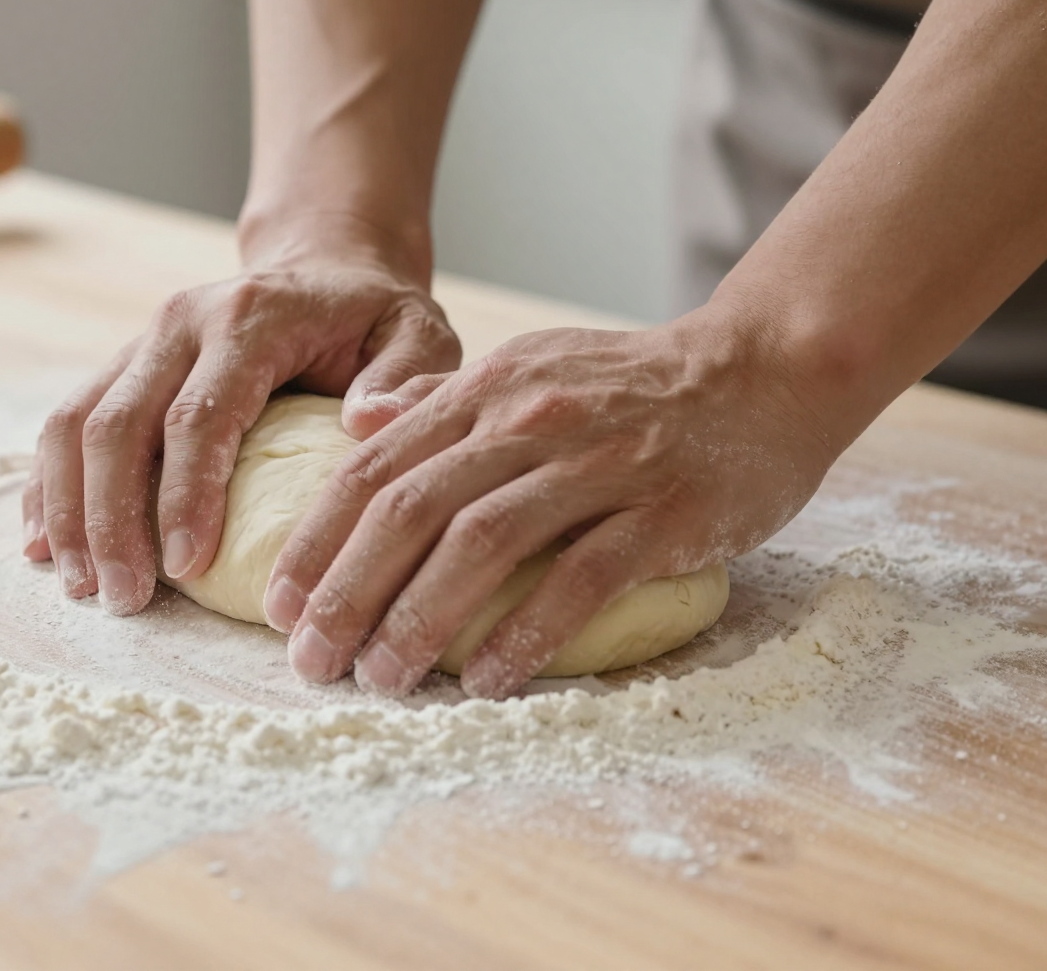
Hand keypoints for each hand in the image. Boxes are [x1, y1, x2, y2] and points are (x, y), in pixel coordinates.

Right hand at [21, 240, 460, 615]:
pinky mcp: (121, 365)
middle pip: (118, 424)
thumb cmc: (376, 320)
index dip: (185, 494)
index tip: (184, 569)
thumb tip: (366, 421)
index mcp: (249, 317)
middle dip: (111, 518)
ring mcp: (141, 342)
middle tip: (124, 599)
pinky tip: (43, 549)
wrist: (327, 269)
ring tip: (83, 586)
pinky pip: (64, 425)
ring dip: (68, 510)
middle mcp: (180, 322)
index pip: (200, 414)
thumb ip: (409, 378)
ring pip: (74, 424)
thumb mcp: (418, 334)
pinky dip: (48, 487)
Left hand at [263, 306, 843, 698]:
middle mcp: (533, 420)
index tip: (280, 602)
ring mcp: (600, 465)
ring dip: (419, 619)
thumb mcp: (532, 367)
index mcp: (491, 388)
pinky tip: (486, 677)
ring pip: (483, 544)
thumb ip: (443, 401)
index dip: (319, 538)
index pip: (378, 465)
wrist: (766, 371)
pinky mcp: (664, 512)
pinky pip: (580, 579)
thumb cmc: (640, 385)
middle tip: (313, 661)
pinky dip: (525, 630)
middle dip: (349, 590)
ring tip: (382, 679)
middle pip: (413, 509)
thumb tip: (354, 427)